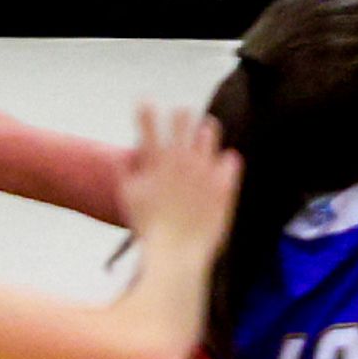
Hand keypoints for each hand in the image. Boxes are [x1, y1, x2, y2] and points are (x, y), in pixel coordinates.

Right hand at [122, 104, 241, 246]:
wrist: (176, 255)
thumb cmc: (149, 229)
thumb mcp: (127, 198)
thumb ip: (126, 170)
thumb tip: (127, 156)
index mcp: (155, 159)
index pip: (148, 121)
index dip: (145, 108)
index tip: (146, 103)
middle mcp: (180, 159)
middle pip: (183, 117)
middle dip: (181, 115)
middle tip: (182, 115)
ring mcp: (204, 169)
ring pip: (209, 132)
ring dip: (205, 131)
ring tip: (204, 132)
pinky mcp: (224, 185)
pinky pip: (231, 159)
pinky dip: (227, 160)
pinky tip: (225, 161)